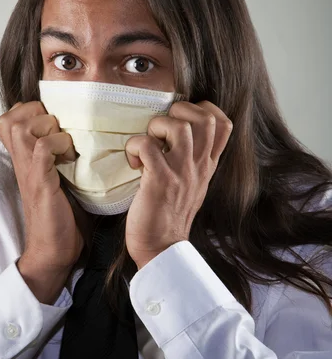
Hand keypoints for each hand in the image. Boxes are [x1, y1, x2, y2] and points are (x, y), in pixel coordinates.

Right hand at [0, 102, 83, 303]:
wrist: (54, 250)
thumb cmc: (61, 218)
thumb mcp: (58, 180)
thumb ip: (59, 158)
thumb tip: (84, 137)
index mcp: (24, 160)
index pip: (9, 119)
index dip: (30, 112)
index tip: (55, 127)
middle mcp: (21, 163)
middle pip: (10, 117)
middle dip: (38, 115)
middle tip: (59, 132)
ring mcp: (29, 172)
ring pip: (22, 128)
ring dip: (48, 129)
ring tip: (65, 146)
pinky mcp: (40, 183)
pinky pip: (42, 148)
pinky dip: (59, 145)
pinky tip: (70, 159)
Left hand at [125, 101, 232, 269]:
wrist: (162, 249)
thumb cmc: (170, 217)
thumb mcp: (193, 186)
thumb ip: (193, 162)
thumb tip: (179, 136)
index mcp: (207, 166)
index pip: (224, 124)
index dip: (204, 109)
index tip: (182, 119)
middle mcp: (198, 167)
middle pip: (205, 118)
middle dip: (179, 111)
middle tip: (161, 130)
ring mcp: (181, 173)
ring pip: (177, 126)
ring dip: (156, 126)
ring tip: (147, 145)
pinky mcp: (160, 181)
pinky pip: (147, 146)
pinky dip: (134, 146)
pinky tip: (133, 162)